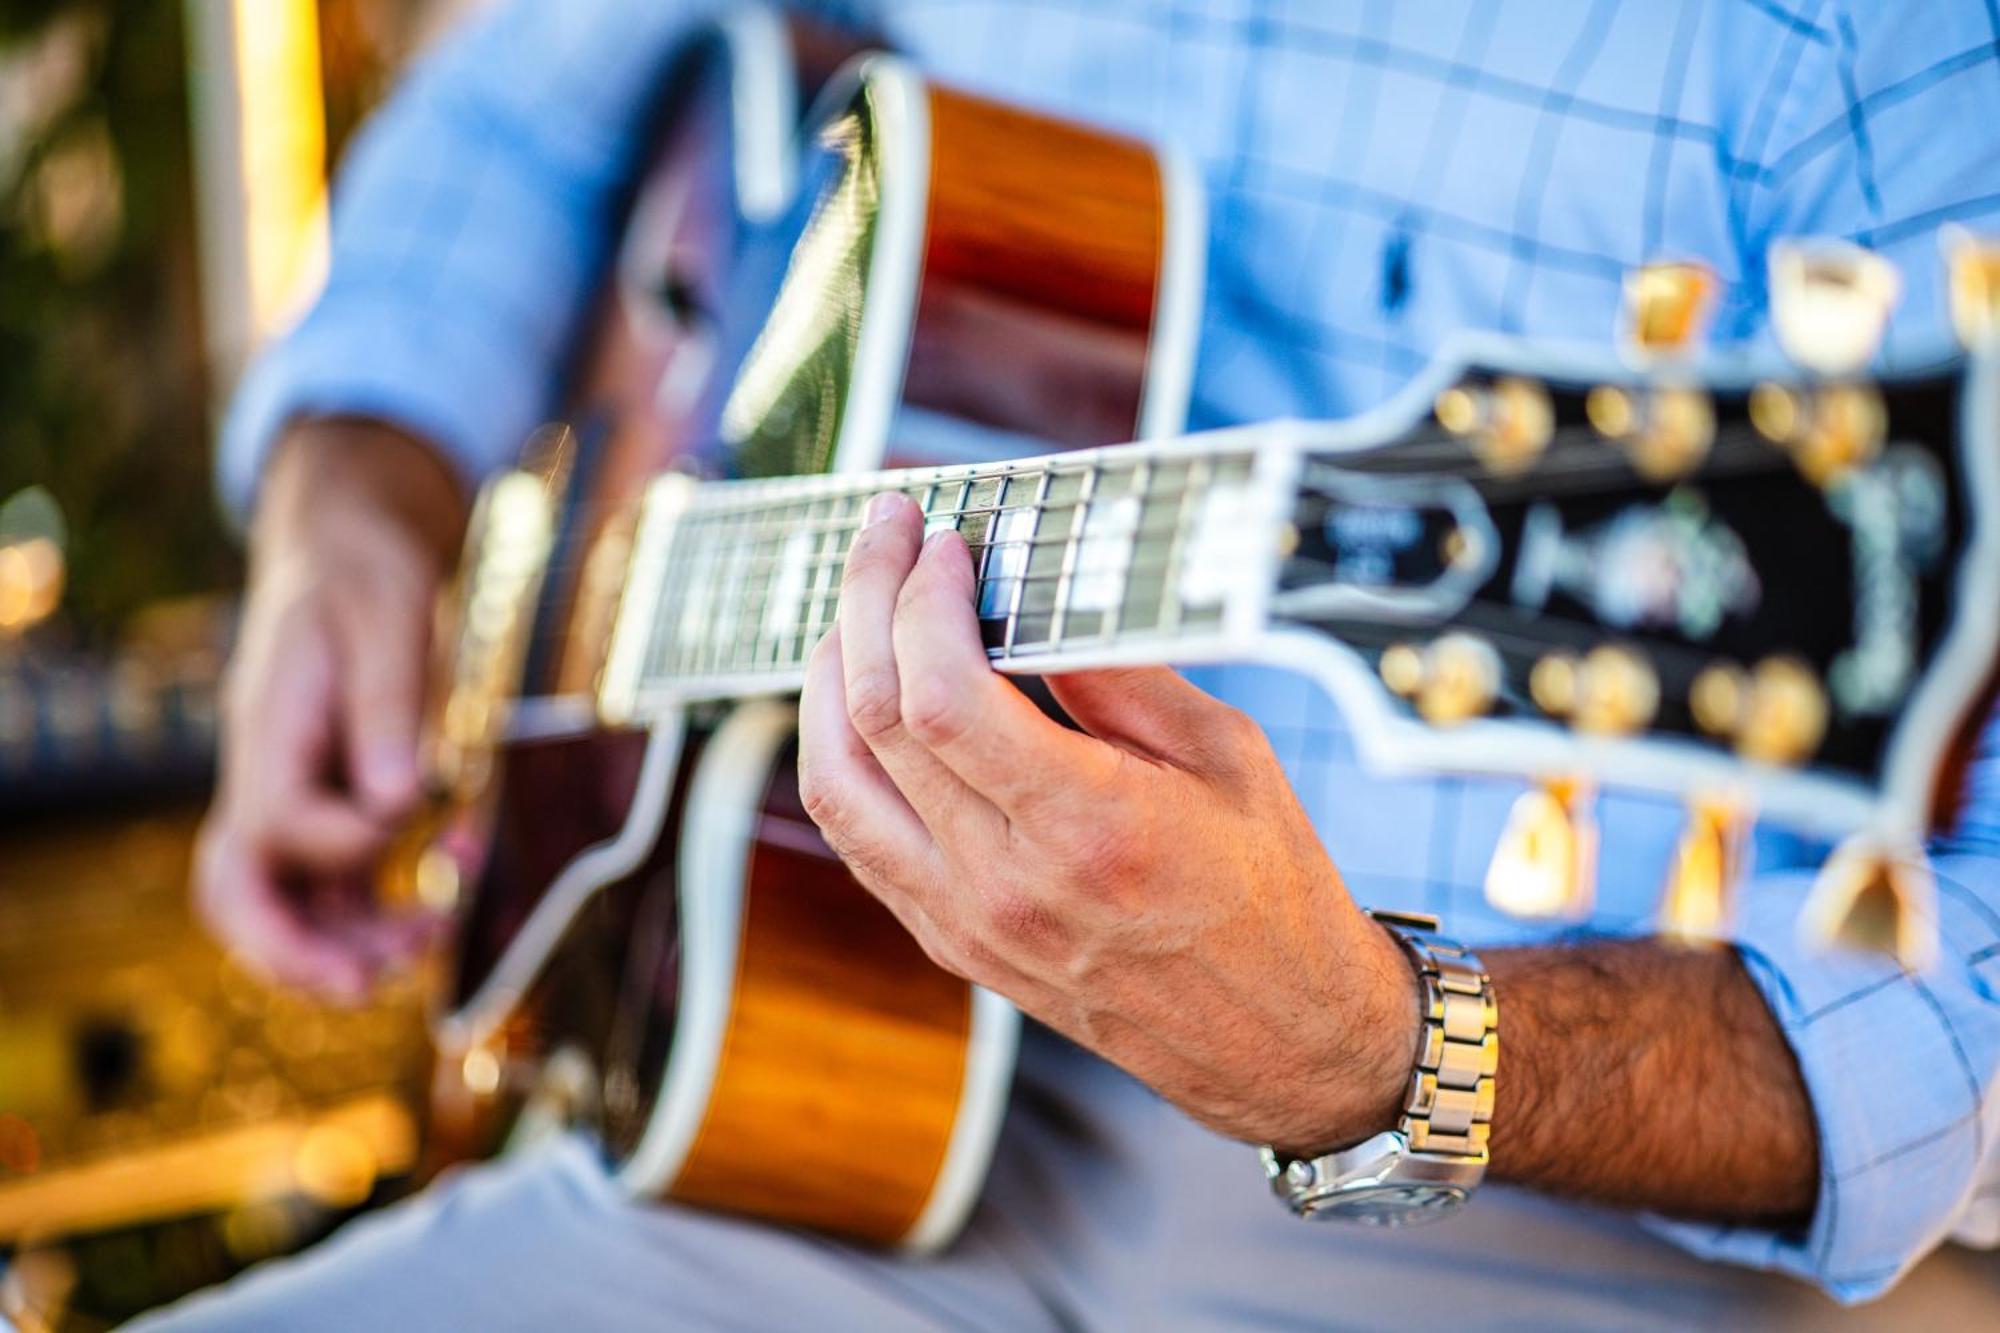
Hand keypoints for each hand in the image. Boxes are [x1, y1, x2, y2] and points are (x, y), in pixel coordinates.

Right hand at [195, 419, 466, 1001]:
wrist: (350, 543)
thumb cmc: (368, 571)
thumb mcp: (390, 614)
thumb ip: (390, 705)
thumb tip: (402, 801)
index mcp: (268, 726)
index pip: (275, 819)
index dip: (342, 836)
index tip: (417, 807)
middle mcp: (267, 772)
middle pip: (237, 887)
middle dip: (289, 949)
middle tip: (359, 986)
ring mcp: (296, 794)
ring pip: (291, 899)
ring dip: (348, 941)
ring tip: (422, 950)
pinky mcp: (335, 802)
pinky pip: (339, 881)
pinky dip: (381, 908)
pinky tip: (446, 901)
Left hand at [797, 493, 1419, 1151]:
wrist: (1276, 1038)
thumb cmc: (1271, 892)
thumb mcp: (1226, 753)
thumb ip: (1120, 671)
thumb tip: (1032, 584)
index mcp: (1089, 829)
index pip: (943, 697)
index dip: (920, 601)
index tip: (944, 542)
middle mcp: (1008, 884)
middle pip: (875, 721)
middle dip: (865, 603)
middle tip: (886, 538)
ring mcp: (965, 922)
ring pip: (834, 783)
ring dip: (826, 680)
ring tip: (855, 611)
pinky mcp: (949, 942)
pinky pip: (856, 837)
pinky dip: (840, 753)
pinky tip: (862, 701)